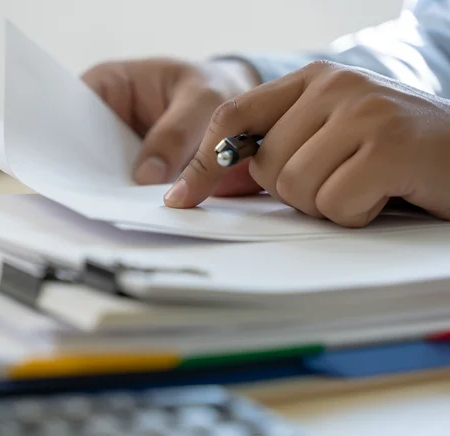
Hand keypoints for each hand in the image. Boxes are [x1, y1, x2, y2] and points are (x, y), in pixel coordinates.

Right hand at [82, 57, 261, 195]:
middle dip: (90, 176)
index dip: (68, 142)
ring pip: (105, 176)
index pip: (71, 113)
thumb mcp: (203, 102)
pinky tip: (139, 214)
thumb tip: (144, 178)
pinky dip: (133, 202)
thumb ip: (176, 135)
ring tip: (119, 211)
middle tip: (100, 200)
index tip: (75, 169)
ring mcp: (119, 151)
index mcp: (107, 85)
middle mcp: (105, 119)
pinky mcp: (136, 175)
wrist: (243, 113)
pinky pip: (128, 191)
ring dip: (113, 194)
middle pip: (84, 152)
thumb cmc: (215, 91)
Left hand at [163, 61, 449, 226]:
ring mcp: (364, 110)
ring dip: (329, 204)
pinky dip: (356, 214)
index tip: (180, 199)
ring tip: (366, 186)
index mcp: (311, 81)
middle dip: (296, 190)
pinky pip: (335, 203)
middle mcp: (335, 85)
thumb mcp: (327, 142)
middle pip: (264, 165)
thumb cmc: (393, 155)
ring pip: (296, 187)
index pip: (232, 117)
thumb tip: (204, 183)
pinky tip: (385, 195)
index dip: (202, 162)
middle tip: (341, 180)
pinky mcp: (389, 143)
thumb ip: (272, 153)